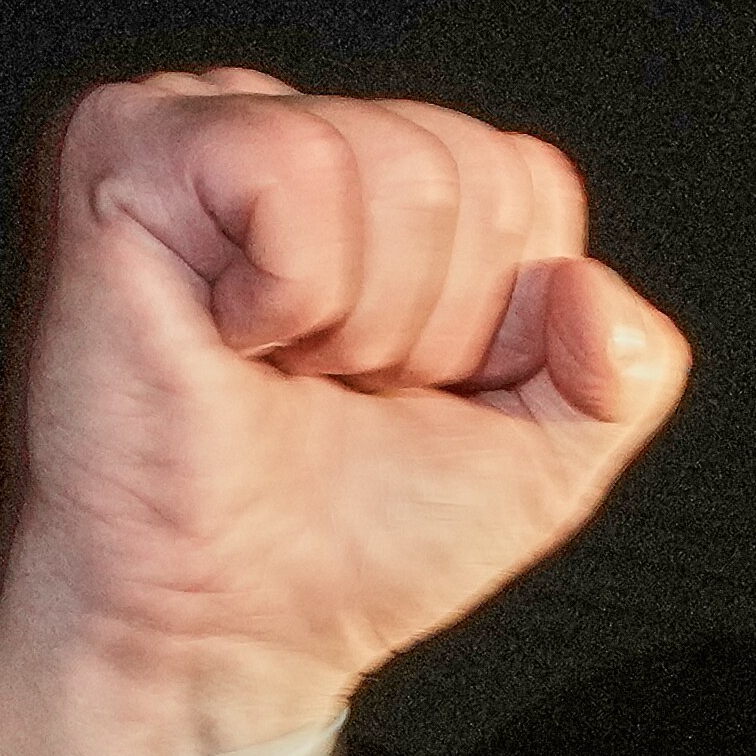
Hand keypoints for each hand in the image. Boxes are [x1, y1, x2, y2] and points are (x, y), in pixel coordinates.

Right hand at [0, 70, 691, 755]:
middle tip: (331, 390)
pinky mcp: (128, 149)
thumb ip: (627, 370)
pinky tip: (231, 337)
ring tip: (281, 371)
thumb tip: (592, 289)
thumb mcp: (549, 459)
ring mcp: (204, 127)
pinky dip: (294, 289)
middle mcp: (299, 143)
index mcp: (386, 191)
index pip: (527, 180)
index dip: (499, 319)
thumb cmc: (349, 544)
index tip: (411, 393)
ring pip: (392, 164)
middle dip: (432, 324)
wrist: (224, 629)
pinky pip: (291, 161)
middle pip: (467, 167)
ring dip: (361, 320)